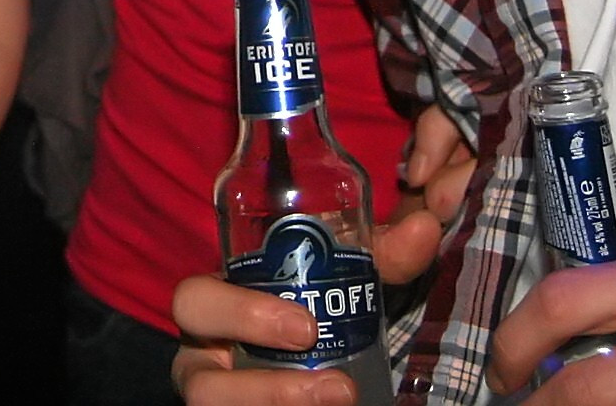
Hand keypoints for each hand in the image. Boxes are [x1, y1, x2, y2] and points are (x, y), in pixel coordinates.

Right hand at [171, 105, 475, 405]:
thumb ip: (382, 254)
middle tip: (335, 385)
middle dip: (260, 388)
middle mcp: (208, 358)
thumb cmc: (317, 301)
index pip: (192, 301)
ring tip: (343, 400)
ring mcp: (220, 395)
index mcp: (218, 306)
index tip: (308, 327)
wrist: (320, 350)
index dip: (239, 314)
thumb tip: (423, 227)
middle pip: (195, 379)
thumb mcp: (344, 277)